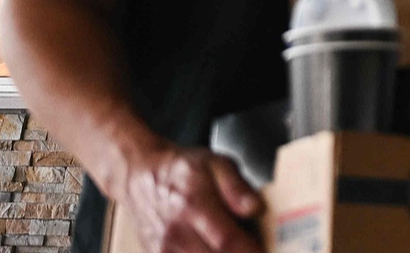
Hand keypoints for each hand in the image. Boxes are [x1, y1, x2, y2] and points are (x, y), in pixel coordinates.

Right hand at [120, 143, 262, 252]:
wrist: (141, 176)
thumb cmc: (184, 169)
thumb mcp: (218, 164)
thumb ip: (238, 188)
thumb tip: (256, 209)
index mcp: (195, 206)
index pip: (228, 241)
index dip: (251, 251)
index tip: (267, 250)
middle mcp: (177, 233)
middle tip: (254, 245)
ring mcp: (164, 250)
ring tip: (235, 246)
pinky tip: (212, 248)